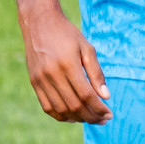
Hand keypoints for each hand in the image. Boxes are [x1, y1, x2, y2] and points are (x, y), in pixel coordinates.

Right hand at [19, 5, 112, 123]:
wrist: (40, 23)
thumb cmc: (67, 34)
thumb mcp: (87, 48)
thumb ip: (96, 73)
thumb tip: (105, 96)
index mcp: (68, 65)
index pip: (86, 95)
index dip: (99, 108)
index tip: (110, 114)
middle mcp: (52, 75)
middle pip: (74, 105)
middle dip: (91, 116)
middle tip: (104, 120)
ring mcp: (40, 81)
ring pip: (60, 109)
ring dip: (77, 118)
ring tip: (91, 119)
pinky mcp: (34, 83)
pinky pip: (47, 106)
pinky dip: (60, 115)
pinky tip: (73, 117)